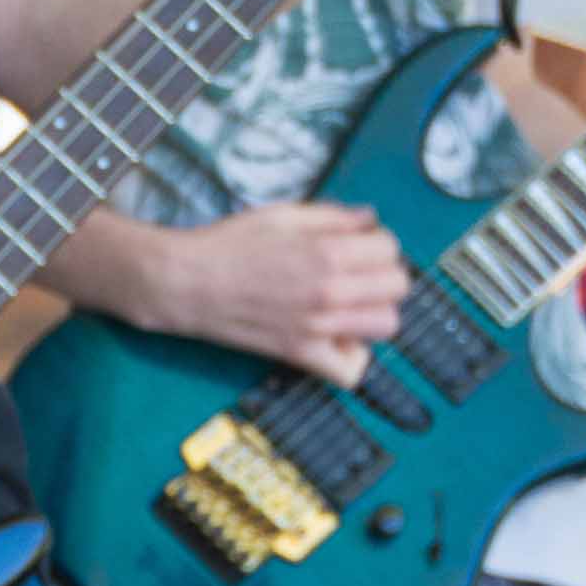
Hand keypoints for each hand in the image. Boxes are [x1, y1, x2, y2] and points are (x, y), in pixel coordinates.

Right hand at [137, 205, 409, 386]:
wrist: (187, 281)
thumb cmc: (229, 243)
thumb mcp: (282, 214)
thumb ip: (332, 215)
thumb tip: (370, 219)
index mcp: (327, 251)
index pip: (390, 248)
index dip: (377, 242)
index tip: (358, 244)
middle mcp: (330, 291)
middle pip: (398, 287)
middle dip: (383, 274)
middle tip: (358, 272)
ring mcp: (318, 326)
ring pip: (387, 326)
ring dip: (374, 312)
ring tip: (350, 303)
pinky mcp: (301, 353)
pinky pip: (351, 371)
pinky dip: (353, 358)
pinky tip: (338, 338)